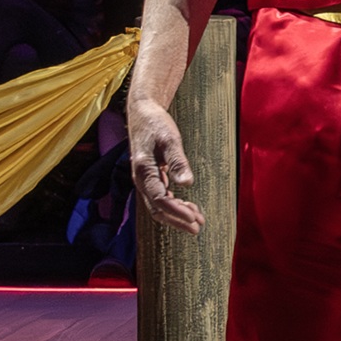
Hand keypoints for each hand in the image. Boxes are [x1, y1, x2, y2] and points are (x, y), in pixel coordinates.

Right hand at [129, 97, 204, 234]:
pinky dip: (175, 204)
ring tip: (198, 219)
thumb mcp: (169, 139)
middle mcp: (142, 180)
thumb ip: (178, 161)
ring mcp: (145, 180)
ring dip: (177, 214)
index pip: (159, 199)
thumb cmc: (156, 124)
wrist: (143, 113)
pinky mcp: (151, 177)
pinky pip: (161, 197)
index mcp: (143, 171)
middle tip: (198, 227)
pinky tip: (189, 206)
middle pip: (157, 209)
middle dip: (177, 220)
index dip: (176, 211)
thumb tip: (187, 183)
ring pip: (159, 205)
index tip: (193, 218)